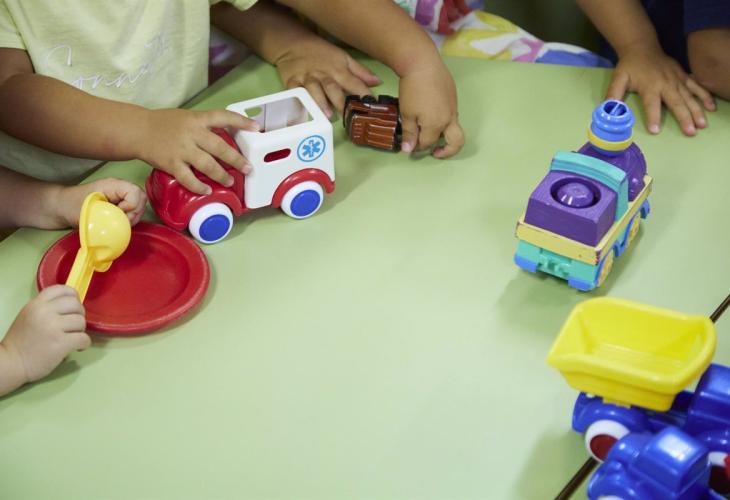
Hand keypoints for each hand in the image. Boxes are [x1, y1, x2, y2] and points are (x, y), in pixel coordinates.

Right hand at [2, 285, 89, 384]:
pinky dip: (84, 344)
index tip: (73, 306)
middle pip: (75, 304)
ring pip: (81, 321)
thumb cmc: (20, 341)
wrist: (11, 363)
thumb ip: (45, 309)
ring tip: (72, 338)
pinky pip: (84, 338)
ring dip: (80, 331)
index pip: (61, 289)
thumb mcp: (28, 316)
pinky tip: (77, 347)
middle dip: (79, 315)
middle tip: (74, 326)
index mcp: (36, 304)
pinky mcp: (61, 343)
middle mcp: (45, 312)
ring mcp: (53, 327)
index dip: (73, 296)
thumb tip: (70, 308)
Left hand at [56, 178, 147, 227]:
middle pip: (141, 198)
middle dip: (135, 213)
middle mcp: (119, 189)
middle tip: (121, 222)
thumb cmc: (70, 206)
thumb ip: (110, 216)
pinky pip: (132, 210)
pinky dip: (129, 219)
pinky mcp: (118, 204)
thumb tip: (125, 225)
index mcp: (113, 185)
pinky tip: (117, 223)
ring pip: (139, 206)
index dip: (131, 206)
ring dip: (132, 217)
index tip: (118, 214)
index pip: (136, 193)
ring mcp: (119, 196)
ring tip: (118, 224)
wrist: (58, 207)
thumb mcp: (90, 211)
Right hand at [139, 109, 259, 193]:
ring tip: (230, 181)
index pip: (223, 116)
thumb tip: (226, 137)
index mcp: (197, 119)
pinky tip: (206, 191)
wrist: (137, 130)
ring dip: (221, 175)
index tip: (257, 127)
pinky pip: (188, 178)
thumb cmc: (163, 123)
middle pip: (219, 147)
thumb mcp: (186, 117)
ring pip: (207, 165)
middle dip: (236, 159)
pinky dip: (198, 186)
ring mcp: (182, 149)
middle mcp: (192, 133)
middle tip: (248, 168)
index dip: (241, 121)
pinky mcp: (171, 164)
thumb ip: (204, 126)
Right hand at [275, 38, 380, 117]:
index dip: (362, 93)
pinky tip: (302, 111)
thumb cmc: (322, 53)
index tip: (371, 104)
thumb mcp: (343, 58)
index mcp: (338, 69)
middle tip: (349, 115)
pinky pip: (294, 91)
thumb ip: (360, 72)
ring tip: (327, 115)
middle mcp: (323, 74)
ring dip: (320, 102)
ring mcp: (307, 78)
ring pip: (313, 90)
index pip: (353, 82)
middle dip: (341, 101)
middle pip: (332, 87)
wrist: (294, 43)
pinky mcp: (292, 81)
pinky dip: (297, 101)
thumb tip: (378, 82)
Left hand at [398, 63, 463, 157]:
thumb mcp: (407, 113)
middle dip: (447, 152)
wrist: (423, 63)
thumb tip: (408, 150)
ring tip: (432, 133)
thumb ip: (409, 133)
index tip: (409, 146)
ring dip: (445, 135)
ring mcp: (454, 108)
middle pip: (456, 143)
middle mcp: (449, 119)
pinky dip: (444, 121)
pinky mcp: (454, 97)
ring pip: (454, 128)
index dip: (417, 147)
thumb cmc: (412, 89)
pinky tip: (432, 114)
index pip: (427, 143)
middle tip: (435, 153)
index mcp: (436, 125)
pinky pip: (452, 115)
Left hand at [609, 46, 715, 135]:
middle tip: (690, 132)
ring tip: (702, 125)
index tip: (655, 130)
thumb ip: (613, 94)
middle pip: (676, 103)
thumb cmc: (629, 66)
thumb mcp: (618, 79)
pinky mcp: (684, 77)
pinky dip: (705, 97)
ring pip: (690, 97)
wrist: (642, 47)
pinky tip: (711, 108)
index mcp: (649, 86)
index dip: (653, 117)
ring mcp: (677, 80)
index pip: (651, 104)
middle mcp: (666, 84)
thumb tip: (607, 109)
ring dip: (697, 111)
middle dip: (684, 118)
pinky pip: (697, 87)